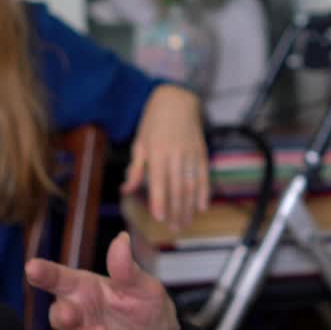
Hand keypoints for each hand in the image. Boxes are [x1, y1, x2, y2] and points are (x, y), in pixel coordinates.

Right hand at [25, 232, 179, 329]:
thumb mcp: (143, 287)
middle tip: (71, 315)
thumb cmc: (149, 308)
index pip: (59, 278)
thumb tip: (121, 239)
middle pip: (55, 313)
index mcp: (86, 288)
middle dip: (60, 315)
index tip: (31, 267)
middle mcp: (79, 310)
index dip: (44, 272)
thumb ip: (127, 269)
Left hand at [121, 85, 209, 230]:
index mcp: (156, 152)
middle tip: (174, 229)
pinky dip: (204, 193)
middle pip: (177, 188)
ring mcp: (191, 153)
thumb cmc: (153, 123)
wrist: (177, 100)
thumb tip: (126, 190)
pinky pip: (204, 175)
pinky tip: (201, 207)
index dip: (159, 201)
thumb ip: (135, 169)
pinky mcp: (202, 152)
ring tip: (185, 223)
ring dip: (189, 207)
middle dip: (176, 210)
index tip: (158, 218)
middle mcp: (175, 154)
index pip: (159, 181)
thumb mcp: (139, 142)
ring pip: (191, 185)